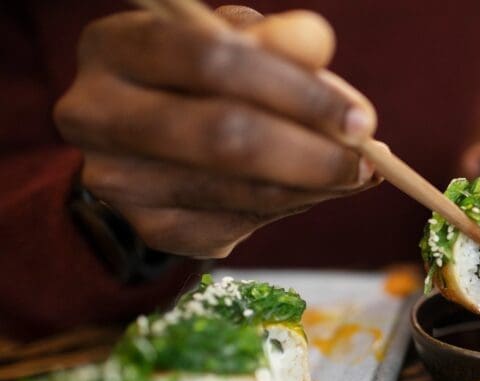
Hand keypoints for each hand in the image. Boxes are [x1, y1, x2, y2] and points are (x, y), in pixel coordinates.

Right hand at [55, 6, 378, 258]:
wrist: (153, 139)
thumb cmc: (200, 78)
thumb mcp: (233, 42)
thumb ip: (276, 40)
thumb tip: (318, 46)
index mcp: (115, 47)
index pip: (213, 63)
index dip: (297, 92)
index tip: (359, 118)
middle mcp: (99, 116)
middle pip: (225, 137)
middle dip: (314, 153)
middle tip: (369, 159)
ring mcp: (120, 182)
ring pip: (241, 192)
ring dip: (315, 186)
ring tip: (353, 172)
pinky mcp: (152, 229)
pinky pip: (242, 225)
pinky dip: (292, 208)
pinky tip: (312, 189)